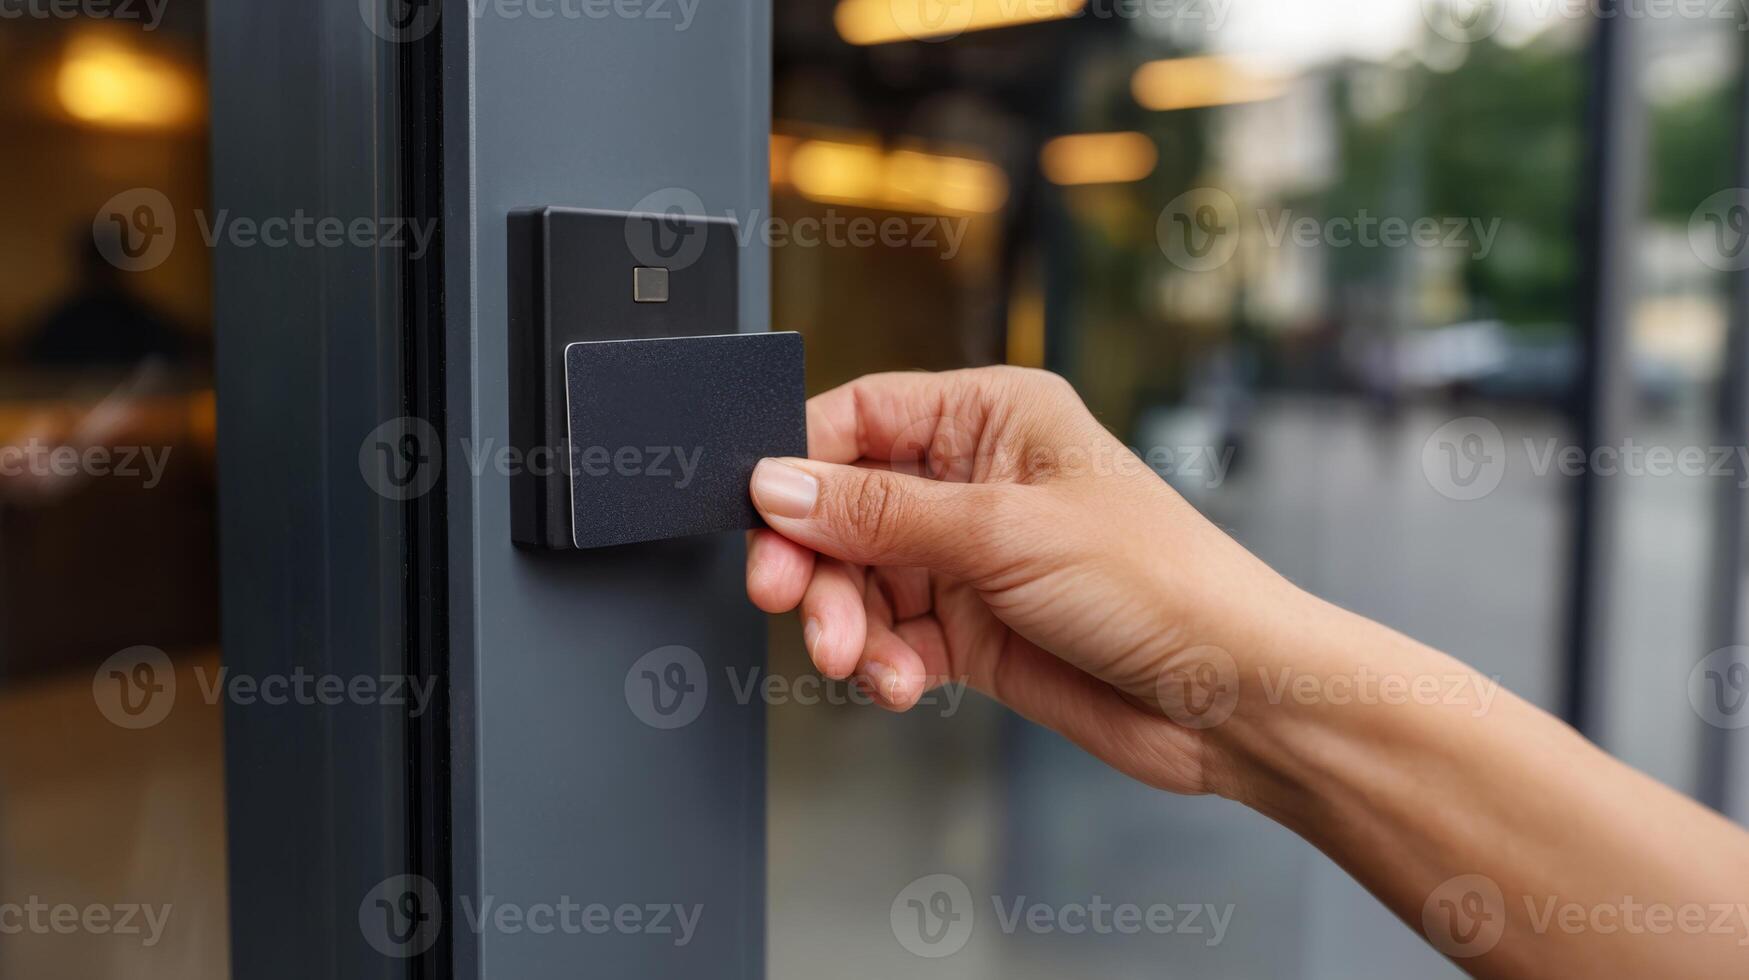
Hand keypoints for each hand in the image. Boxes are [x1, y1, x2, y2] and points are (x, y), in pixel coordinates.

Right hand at [744, 366, 1308, 796]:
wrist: (1232, 696)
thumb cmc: (1159, 582)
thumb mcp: (1005, 533)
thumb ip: (881, 513)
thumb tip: (779, 485)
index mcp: (992, 416)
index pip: (859, 418)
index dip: (800, 465)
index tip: (762, 515)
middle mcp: (975, 479)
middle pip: (845, 507)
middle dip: (816, 561)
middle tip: (789, 602)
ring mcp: (972, 557)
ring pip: (861, 580)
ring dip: (847, 624)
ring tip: (859, 662)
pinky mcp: (974, 629)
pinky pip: (894, 638)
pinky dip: (883, 664)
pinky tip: (899, 684)